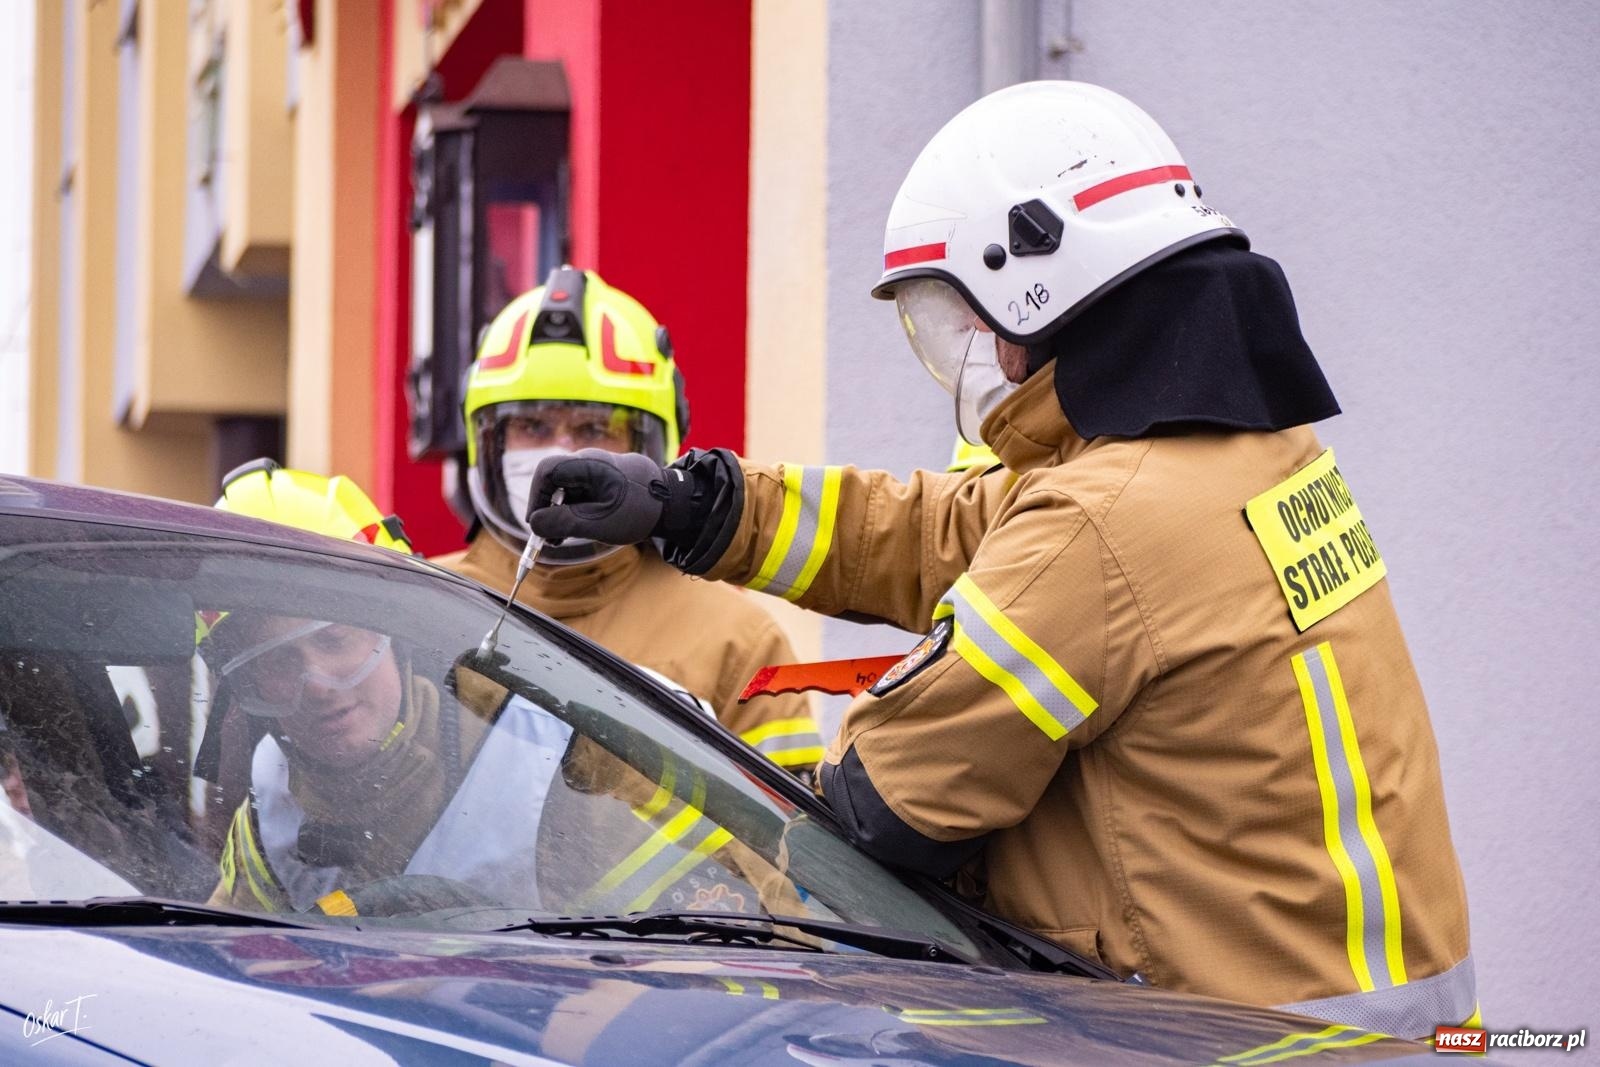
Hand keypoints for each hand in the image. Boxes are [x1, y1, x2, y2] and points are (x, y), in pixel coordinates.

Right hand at [527, 449, 672, 544]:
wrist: (673, 503)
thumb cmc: (639, 510)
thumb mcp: (599, 522)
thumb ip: (564, 523)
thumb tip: (534, 524)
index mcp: (588, 464)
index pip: (546, 472)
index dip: (537, 498)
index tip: (537, 524)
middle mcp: (589, 462)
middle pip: (554, 481)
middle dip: (547, 509)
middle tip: (549, 538)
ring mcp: (596, 470)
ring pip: (566, 490)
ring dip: (560, 513)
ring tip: (561, 539)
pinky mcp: (603, 480)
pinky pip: (579, 493)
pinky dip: (574, 510)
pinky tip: (577, 530)